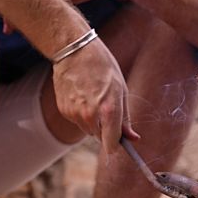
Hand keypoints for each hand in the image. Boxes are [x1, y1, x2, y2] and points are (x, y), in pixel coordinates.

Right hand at [51, 36, 139, 153]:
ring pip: (88, 129)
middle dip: (106, 130)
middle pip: (100, 137)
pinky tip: (83, 95)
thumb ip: (126, 118)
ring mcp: (75, 114)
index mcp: (109, 111)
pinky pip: (77, 120)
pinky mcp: (64, 111)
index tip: (120, 145)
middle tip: (108, 110)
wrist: (75, 52)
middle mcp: (90, 116)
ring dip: (93, 121)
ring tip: (94, 98)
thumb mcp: (121, 90)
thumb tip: (133, 138)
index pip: (112, 142)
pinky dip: (81, 114)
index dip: (117, 145)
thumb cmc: (103, 68)